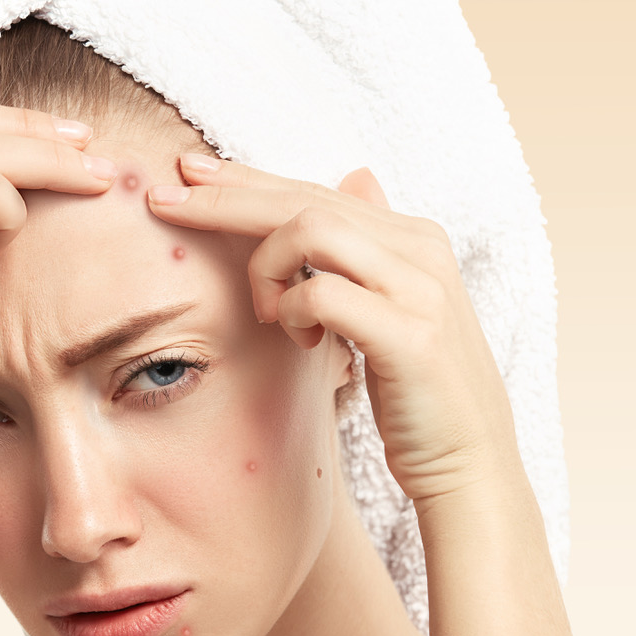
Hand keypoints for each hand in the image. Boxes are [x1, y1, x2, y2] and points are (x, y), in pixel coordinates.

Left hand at [146, 155, 520, 504]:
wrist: (471, 464)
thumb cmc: (418, 392)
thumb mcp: (392, 308)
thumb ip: (369, 248)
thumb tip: (357, 176)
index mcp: (412, 237)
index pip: (313, 190)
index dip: (245, 180)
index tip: (186, 172)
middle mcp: (420, 248)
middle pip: (303, 199)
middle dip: (224, 199)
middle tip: (164, 199)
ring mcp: (420, 288)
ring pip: (310, 230)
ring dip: (265, 266)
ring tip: (266, 311)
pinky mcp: (410, 335)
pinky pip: (322, 294)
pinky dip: (293, 311)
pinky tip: (299, 341)